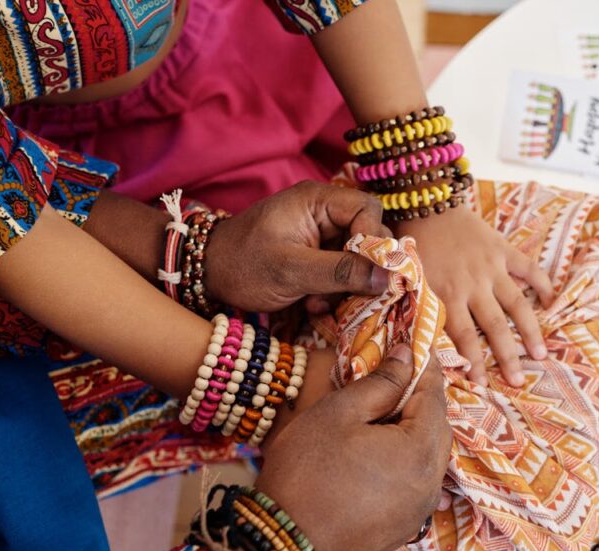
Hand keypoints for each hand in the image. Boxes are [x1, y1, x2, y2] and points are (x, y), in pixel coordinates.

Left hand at [204, 181, 391, 311]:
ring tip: (319, 303)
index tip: (366, 271)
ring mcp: (321, 235)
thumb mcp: (292, 270)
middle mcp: (324, 212)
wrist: (209, 276)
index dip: (373, 240)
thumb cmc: (243, 265)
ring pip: (359, 259)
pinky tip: (312, 303)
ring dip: (345, 286)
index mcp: (317, 200)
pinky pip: (343, 272)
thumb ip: (340, 272)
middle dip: (361, 269)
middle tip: (346, 294)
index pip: (368, 210)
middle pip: (368, 236)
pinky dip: (334, 292)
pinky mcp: (317, 256)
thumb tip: (389, 277)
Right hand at [256, 345, 450, 550]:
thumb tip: (410, 355)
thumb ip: (381, 382)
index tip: (416, 347)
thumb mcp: (339, 413)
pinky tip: (375, 456)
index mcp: (420, 451)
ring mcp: (420, 511)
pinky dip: (405, 463)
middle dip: (420, 401)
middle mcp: (431, 483)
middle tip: (393, 380)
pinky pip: (416, 484)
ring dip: (413, 433)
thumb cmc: (305, 472)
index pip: (435, 396)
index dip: (426, 369)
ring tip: (380, 417)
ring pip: (429, 458)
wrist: (283, 544)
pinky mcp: (404, 529)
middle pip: (438, 428)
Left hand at [401, 205, 554, 386]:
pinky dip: (542, 284)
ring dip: (530, 330)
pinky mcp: (503, 248)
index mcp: (446, 294)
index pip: (463, 337)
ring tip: (541, 354)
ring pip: (516, 304)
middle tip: (519, 381)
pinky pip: (528, 268)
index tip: (482, 384)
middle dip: (508, 356)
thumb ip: (417, 306)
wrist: (425, 201)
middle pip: (495, 327)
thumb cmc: (411, 242)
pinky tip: (553, 301)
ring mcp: (491, 267)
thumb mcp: (407, 278)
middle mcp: (472, 285)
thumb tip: (417, 342)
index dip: (473, 362)